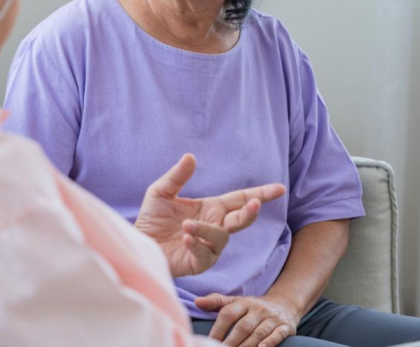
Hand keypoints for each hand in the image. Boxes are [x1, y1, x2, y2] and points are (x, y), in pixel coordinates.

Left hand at [134, 153, 284, 277]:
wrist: (139, 242)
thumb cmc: (152, 218)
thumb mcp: (161, 192)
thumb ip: (177, 176)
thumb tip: (190, 157)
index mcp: (211, 209)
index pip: (240, 200)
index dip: (260, 194)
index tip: (279, 188)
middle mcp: (215, 227)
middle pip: (241, 219)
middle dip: (251, 212)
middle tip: (255, 203)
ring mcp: (209, 247)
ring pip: (221, 237)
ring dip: (206, 230)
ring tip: (185, 224)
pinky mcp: (199, 263)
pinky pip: (206, 255)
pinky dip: (197, 244)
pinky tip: (185, 237)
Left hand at [194, 294, 300, 346]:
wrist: (284, 304)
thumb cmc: (253, 307)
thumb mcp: (236, 301)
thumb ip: (217, 302)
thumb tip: (197, 302)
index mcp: (243, 302)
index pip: (228, 313)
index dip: (218, 328)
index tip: (210, 341)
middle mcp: (258, 309)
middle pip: (242, 326)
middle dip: (231, 341)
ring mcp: (272, 318)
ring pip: (258, 333)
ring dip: (247, 345)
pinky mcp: (285, 326)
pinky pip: (277, 334)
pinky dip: (270, 342)